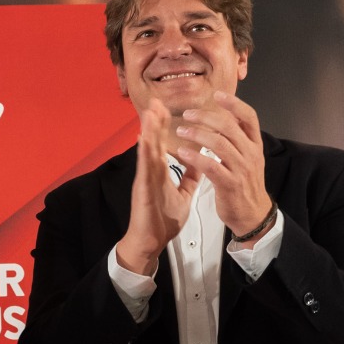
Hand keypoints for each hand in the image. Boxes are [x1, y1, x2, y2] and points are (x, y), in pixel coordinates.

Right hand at [117, 100, 196, 274]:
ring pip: (147, 151)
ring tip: (149, 113)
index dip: (164, 126)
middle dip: (155, 121)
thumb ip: (189, 177)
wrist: (151, 242)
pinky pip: (145, 169)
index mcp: (160, 173)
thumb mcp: (183, 195)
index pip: (163, 144)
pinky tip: (145, 139)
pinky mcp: (143, 190)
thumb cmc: (161, 222)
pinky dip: (145, 153)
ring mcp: (145, 180)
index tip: (166, 108)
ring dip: (148, 130)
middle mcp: (151, 173)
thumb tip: (200, 162)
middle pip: (153, 142)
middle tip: (155, 101)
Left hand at [174, 91, 271, 246]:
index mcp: (255, 145)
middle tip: (187, 114)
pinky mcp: (230, 184)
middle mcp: (250, 154)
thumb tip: (226, 119)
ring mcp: (241, 169)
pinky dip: (195, 157)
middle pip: (229, 126)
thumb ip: (238, 140)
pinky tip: (182, 152)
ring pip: (219, 143)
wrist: (252, 214)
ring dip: (197, 134)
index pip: (249, 117)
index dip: (233, 104)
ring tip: (181, 131)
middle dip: (206, 117)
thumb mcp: (248, 158)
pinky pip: (211, 166)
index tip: (217, 94)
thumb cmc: (245, 185)